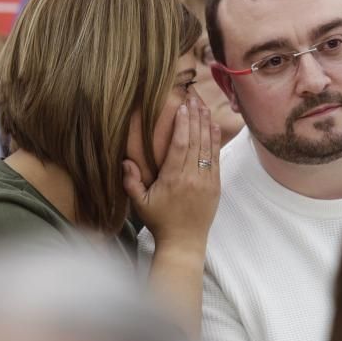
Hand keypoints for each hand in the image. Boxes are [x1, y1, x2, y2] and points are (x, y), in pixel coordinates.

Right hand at [122, 97, 220, 250]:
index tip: (182, 107)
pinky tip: (214, 127)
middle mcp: (192, 177)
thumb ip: (131, 181)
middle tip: (194, 98)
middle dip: (195, 117)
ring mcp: (206, 181)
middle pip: (195, 141)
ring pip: (208, 147)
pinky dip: (216, 141)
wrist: (184, 242)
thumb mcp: (140, 204)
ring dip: (206, 125)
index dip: (182, 124)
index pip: (180, 145)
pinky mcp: (215, 186)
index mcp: (173, 178)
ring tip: (204, 107)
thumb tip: (125, 160)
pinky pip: (216, 159)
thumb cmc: (160, 222)